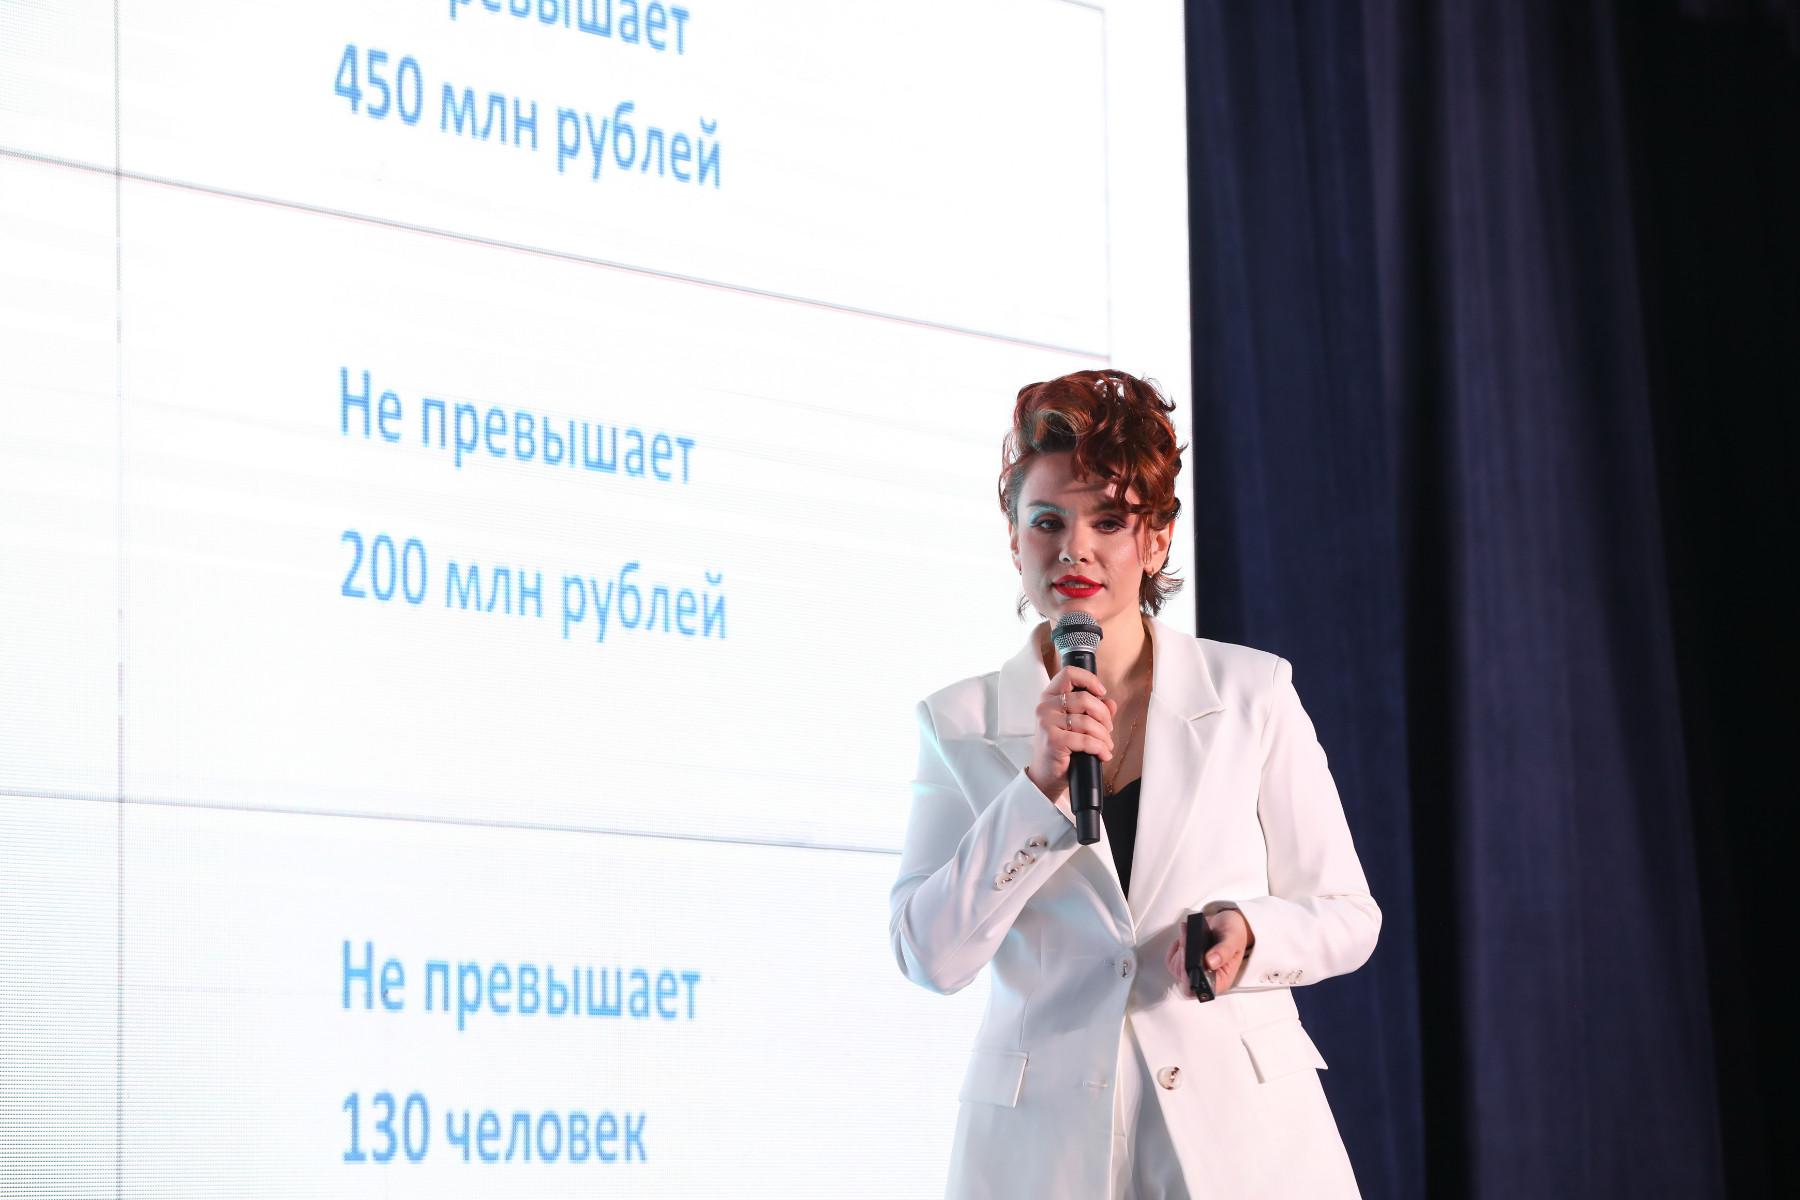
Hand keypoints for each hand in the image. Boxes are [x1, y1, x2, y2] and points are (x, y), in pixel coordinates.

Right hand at [1024, 666, 1117, 804]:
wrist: (1045, 775)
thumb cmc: (1060, 747)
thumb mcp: (1075, 724)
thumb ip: (1093, 710)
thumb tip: (1110, 703)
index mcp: (1050, 697)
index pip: (1068, 674)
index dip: (1089, 680)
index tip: (1101, 692)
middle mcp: (1045, 707)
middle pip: (1085, 699)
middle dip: (1104, 716)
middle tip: (1107, 729)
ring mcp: (1047, 723)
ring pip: (1088, 722)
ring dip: (1104, 736)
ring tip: (1105, 745)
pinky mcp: (1054, 740)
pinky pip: (1086, 740)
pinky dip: (1100, 748)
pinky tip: (1103, 755)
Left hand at [1165, 908, 1251, 996]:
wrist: (1228, 923)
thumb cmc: (1234, 934)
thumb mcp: (1233, 939)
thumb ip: (1224, 951)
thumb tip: (1211, 962)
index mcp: (1221, 980)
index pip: (1199, 990)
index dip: (1190, 978)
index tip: (1189, 958)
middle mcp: (1206, 978)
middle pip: (1184, 978)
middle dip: (1183, 957)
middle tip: (1188, 939)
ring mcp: (1194, 971)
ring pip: (1176, 968)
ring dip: (1179, 949)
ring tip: (1187, 934)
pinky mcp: (1185, 962)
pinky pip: (1171, 961)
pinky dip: (1174, 948)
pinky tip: (1184, 938)